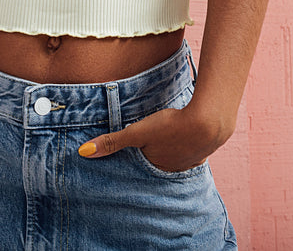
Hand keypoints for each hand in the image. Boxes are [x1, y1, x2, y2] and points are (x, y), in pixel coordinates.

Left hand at [76, 104, 232, 173]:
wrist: (208, 121)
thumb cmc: (170, 127)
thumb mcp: (137, 132)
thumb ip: (112, 142)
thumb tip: (83, 152)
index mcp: (157, 167)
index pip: (141, 170)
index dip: (136, 165)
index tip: (130, 164)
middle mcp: (174, 169)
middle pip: (159, 165)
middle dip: (153, 162)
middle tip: (147, 156)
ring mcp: (191, 162)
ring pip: (176, 159)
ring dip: (171, 154)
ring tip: (165, 149)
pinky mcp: (204, 150)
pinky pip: (192, 153)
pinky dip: (188, 148)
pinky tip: (186, 141)